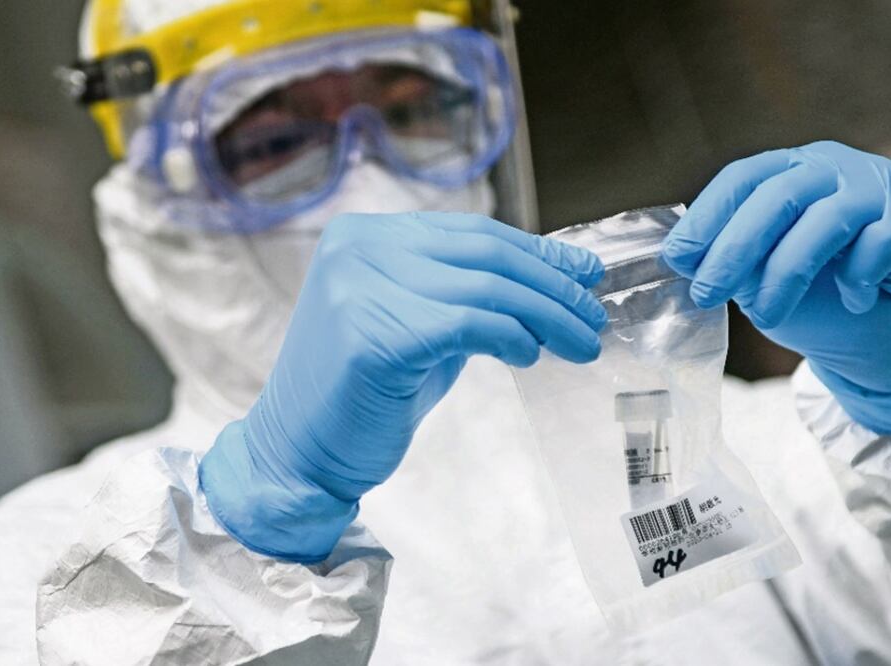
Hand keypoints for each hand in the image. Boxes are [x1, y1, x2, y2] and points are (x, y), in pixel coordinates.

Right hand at [200, 212, 606, 561]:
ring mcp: (359, 287)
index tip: (585, 274)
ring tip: (581, 344)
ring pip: (486, 288)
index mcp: (365, 234)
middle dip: (552, 286)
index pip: (473, 232)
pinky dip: (512, 338)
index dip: (538, 252)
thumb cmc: (365, 393)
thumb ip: (469, 294)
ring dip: (547, 317)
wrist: (298, 453)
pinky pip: (468, 325)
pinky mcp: (372, 334)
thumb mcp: (422, 324)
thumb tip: (556, 277)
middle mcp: (358, 248)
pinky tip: (530, 356)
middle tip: (593, 316)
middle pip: (486, 254)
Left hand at [664, 141, 890, 432]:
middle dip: (735, 248)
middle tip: (706, 293)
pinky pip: (879, 245)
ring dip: (786, 273)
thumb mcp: (761, 282)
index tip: (676, 257)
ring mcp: (885, 191)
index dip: (707, 216)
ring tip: (767, 315)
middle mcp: (839, 168)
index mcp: (794, 171)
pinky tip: (857, 301)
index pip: (744, 178)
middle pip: (779, 195)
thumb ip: (732, 260)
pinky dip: (857, 280)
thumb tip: (681, 255)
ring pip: (826, 220)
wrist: (882, 348)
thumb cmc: (819, 306)